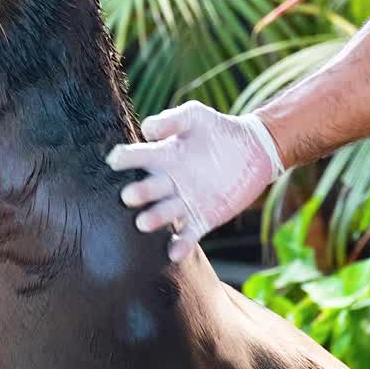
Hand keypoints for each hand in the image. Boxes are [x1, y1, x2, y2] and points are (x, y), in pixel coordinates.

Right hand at [105, 101, 285, 261]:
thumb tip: (147, 129)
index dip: (125, 158)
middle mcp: (169, 182)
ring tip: (143, 223)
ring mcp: (185, 202)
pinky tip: (173, 252)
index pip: (137, 158)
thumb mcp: (196, 116)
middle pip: (148, 190)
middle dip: (138, 194)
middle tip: (129, 196)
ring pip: (164, 214)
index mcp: (163, 156)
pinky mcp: (204, 218)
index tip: (115, 160)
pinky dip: (181, 245)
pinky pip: (189, 235)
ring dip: (154, 219)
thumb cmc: (219, 129)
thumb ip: (172, 119)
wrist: (254, 149)